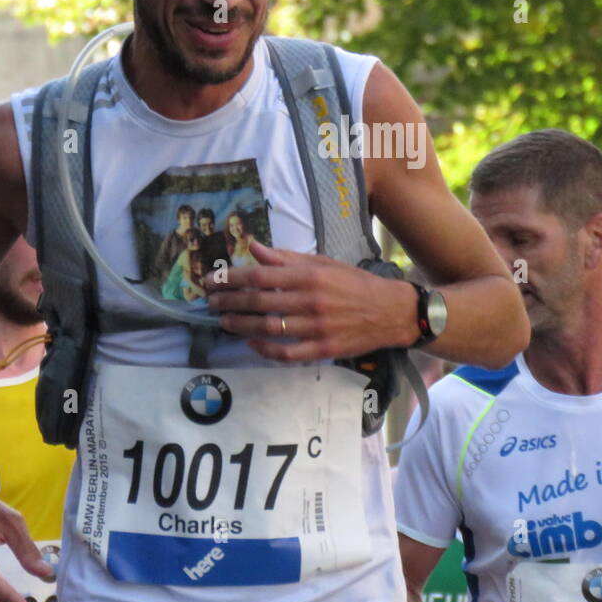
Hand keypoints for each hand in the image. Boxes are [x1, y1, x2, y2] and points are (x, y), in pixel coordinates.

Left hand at [207, 241, 415, 361]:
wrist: (391, 311)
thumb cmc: (355, 284)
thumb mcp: (323, 263)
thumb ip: (287, 258)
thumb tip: (254, 248)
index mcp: (310, 275)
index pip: (260, 276)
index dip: (231, 278)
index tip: (212, 280)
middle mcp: (311, 300)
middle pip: (259, 302)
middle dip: (229, 302)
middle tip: (211, 302)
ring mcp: (316, 327)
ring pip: (269, 328)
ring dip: (241, 326)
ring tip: (224, 322)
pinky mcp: (323, 349)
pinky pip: (287, 353)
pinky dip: (266, 350)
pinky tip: (252, 343)